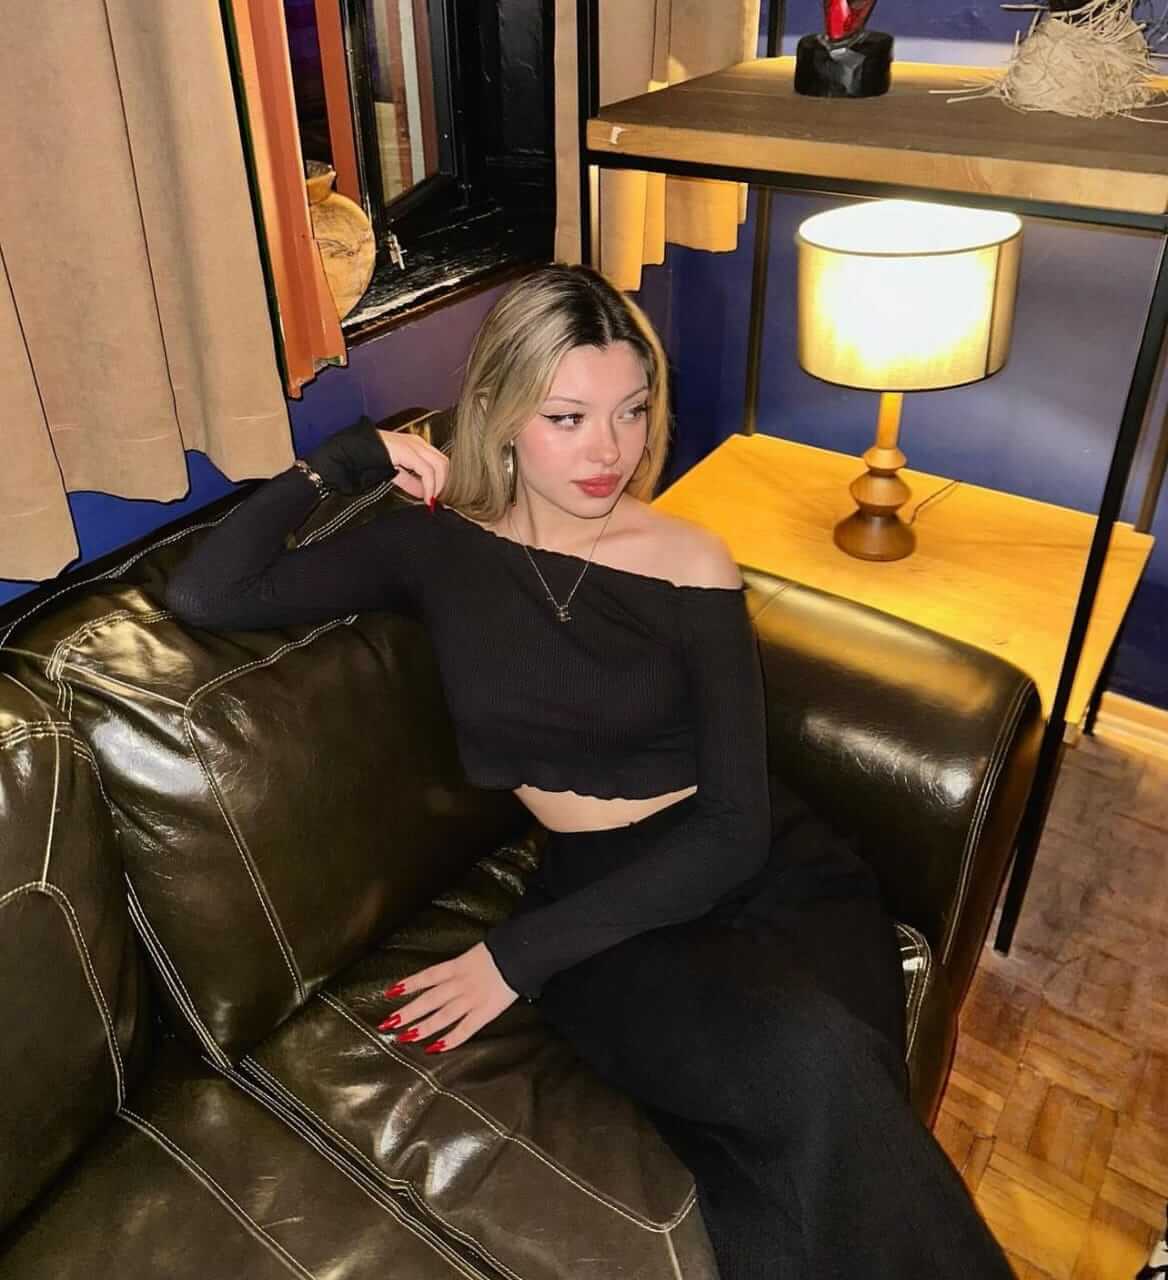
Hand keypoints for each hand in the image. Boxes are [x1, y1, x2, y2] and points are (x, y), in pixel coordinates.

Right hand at [305, 415, 448, 501]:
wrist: (350, 452)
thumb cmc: (368, 460)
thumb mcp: (395, 472)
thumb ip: (411, 482)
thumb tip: (424, 493)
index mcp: (415, 444)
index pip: (438, 461)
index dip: (442, 480)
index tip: (438, 496)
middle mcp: (417, 442)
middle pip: (443, 462)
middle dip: (443, 483)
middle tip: (437, 500)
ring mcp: (413, 445)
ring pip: (439, 466)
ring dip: (438, 486)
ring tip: (431, 500)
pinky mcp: (408, 451)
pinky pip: (427, 471)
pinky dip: (430, 486)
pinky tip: (426, 497)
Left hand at [377, 942, 519, 1053]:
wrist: (522, 954)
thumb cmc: (502, 951)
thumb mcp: (475, 953)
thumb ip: (459, 965)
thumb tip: (445, 975)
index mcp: (457, 966)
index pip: (427, 976)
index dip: (408, 984)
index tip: (390, 992)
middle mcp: (459, 984)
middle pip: (429, 1000)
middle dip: (408, 1012)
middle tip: (387, 1023)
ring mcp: (471, 999)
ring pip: (442, 1016)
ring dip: (422, 1027)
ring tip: (404, 1037)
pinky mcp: (484, 1012)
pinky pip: (464, 1029)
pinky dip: (449, 1040)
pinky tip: (435, 1048)